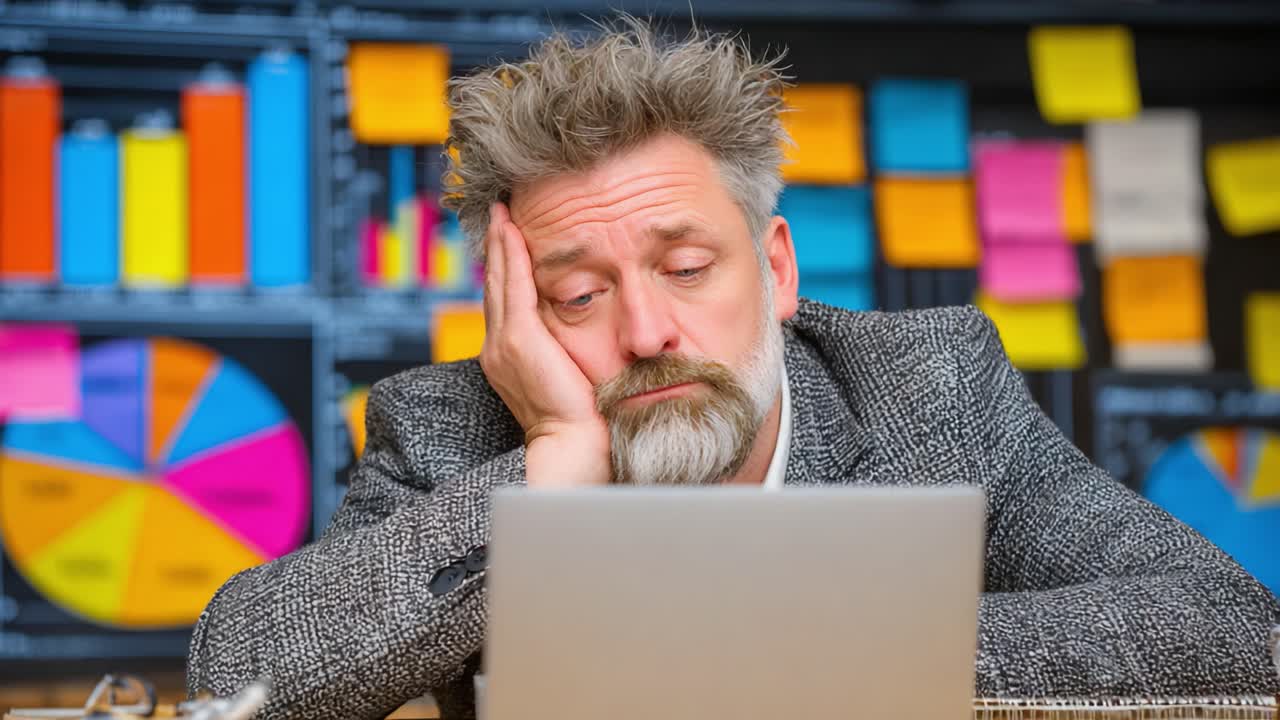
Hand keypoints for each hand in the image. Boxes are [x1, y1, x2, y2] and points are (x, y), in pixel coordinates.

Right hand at [478, 203, 610, 487]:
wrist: (577, 449)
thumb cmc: (588, 423)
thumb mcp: (578, 379)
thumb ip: (578, 353)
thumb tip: (603, 335)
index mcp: (511, 359)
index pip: (508, 303)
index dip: (508, 271)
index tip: (511, 241)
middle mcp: (499, 349)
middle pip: (498, 285)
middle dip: (500, 248)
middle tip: (500, 213)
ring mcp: (505, 343)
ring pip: (501, 279)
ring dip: (503, 242)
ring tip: (504, 212)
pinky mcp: (520, 337)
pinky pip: (514, 284)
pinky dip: (512, 253)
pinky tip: (513, 228)